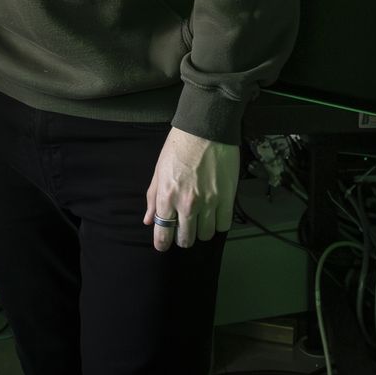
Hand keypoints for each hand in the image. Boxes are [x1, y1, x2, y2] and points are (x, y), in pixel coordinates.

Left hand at [143, 128, 238, 250]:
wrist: (206, 129)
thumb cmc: (178, 147)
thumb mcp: (159, 170)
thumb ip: (153, 197)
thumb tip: (148, 220)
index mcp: (167, 197)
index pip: (162, 234)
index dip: (162, 244)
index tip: (164, 245)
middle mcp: (187, 204)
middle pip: (186, 239)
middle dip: (183, 238)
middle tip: (185, 229)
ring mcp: (209, 202)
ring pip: (205, 235)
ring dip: (202, 231)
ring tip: (202, 220)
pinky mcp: (227, 198)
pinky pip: (224, 225)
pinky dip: (219, 224)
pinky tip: (216, 214)